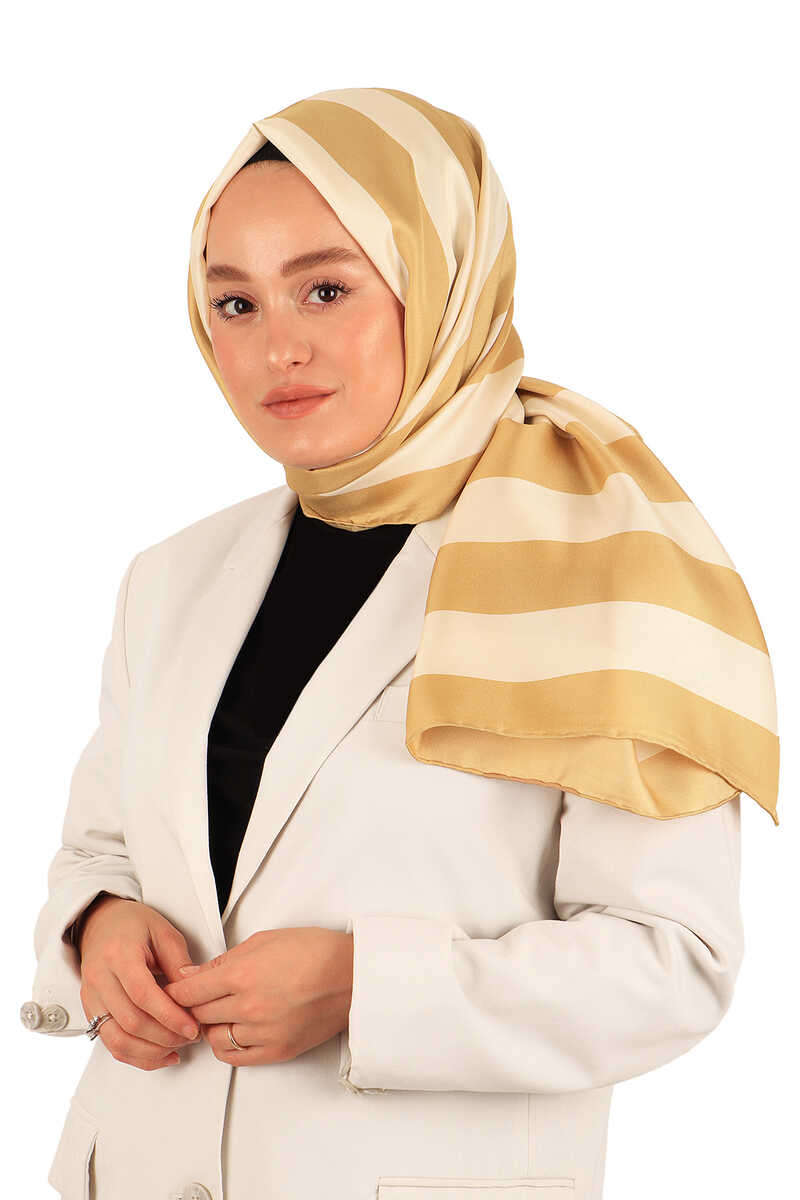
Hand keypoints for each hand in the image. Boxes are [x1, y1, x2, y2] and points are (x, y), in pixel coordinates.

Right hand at [78, 896, 201, 1070]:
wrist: (100, 923)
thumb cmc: (133, 925)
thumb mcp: (164, 932)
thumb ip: (179, 963)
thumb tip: (193, 995)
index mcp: (119, 954)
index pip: (143, 994)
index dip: (169, 1016)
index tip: (192, 1026)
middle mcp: (99, 979)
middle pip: (131, 1021)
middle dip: (165, 1036)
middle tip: (191, 1035)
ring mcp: (92, 998)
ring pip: (118, 1040)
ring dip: (151, 1051)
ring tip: (177, 1046)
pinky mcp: (92, 1013)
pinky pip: (111, 1044)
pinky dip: (137, 1056)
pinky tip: (160, 1054)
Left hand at [163, 927, 353, 1065]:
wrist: (352, 976)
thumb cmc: (315, 951)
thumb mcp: (266, 940)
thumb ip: (225, 960)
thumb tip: (193, 975)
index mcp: (244, 975)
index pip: (189, 991)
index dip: (174, 990)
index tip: (171, 989)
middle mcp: (249, 1007)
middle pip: (197, 1016)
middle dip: (191, 1007)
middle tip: (193, 999)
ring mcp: (263, 1032)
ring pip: (214, 1039)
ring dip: (210, 1027)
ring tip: (218, 1014)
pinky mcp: (277, 1051)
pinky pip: (236, 1057)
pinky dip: (227, 1046)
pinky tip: (233, 1031)